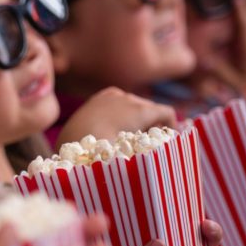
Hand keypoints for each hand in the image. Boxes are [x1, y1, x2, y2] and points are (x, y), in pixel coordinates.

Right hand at [56, 87, 176, 145]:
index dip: (128, 126)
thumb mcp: (78, 139)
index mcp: (99, 101)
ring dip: (154, 129)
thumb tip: (102, 148)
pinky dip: (170, 126)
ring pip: (151, 114)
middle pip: (137, 110)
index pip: (121, 110)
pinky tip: (172, 141)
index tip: (128, 142)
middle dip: (142, 127)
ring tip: (153, 147)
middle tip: (143, 148)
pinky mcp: (146, 111)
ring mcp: (131, 102)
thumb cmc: (74, 149)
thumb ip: (92, 137)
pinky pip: (166, 114)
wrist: (79, 145)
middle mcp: (117, 96)